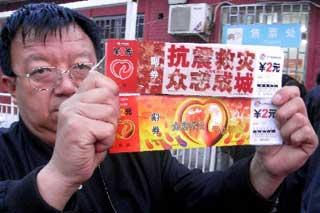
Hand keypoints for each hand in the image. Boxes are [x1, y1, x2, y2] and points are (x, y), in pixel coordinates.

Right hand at [37, 72, 118, 209]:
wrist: (66, 171)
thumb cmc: (85, 147)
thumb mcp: (94, 122)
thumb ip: (102, 106)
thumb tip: (118, 94)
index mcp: (76, 100)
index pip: (96, 78)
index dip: (109, 89)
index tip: (108, 106)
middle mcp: (72, 103)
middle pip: (109, 96)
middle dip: (112, 116)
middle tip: (100, 130)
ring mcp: (73, 113)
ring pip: (110, 113)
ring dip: (109, 131)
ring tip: (95, 139)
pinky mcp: (77, 126)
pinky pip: (107, 129)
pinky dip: (106, 141)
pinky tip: (93, 146)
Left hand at [250, 86, 317, 197]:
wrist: (266, 160)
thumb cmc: (265, 140)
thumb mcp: (262, 123)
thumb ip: (265, 110)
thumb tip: (264, 99)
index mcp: (287, 108)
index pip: (293, 91)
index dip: (285, 92)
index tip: (274, 100)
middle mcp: (299, 115)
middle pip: (298, 102)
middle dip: (283, 113)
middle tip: (276, 123)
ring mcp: (306, 127)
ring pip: (299, 118)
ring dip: (285, 130)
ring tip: (282, 137)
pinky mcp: (311, 140)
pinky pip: (306, 132)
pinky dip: (295, 138)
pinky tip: (291, 143)